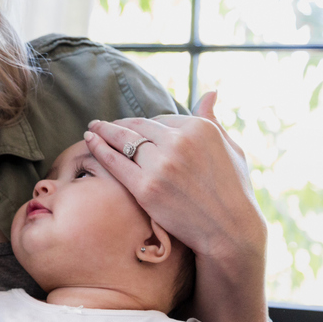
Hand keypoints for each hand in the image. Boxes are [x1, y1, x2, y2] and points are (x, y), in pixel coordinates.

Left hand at [84, 92, 269, 321]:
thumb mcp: (231, 148)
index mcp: (200, 128)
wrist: (229, 230)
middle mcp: (179, 142)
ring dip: (104, 131)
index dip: (145, 124)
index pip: (161, 120)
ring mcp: (161, 165)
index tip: (132, 126)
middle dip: (120, 125)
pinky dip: (98, 149)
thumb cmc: (233, 191)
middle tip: (103, 124)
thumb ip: (214, 119)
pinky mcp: (146, 187)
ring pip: (124, 140)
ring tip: (92, 128)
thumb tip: (211, 91)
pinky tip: (89, 141)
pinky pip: (115, 162)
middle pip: (139, 127)